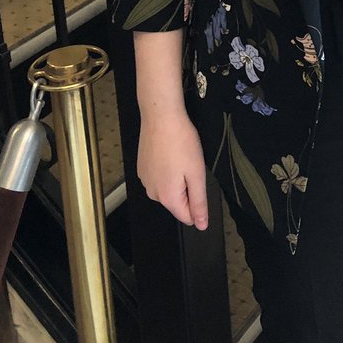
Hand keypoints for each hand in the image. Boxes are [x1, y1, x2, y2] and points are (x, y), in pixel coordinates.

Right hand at [137, 108, 208, 229]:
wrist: (160, 116)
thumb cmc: (181, 142)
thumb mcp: (197, 173)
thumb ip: (199, 202)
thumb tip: (201, 226)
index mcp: (167, 198)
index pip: (187, 217)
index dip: (198, 202)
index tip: (199, 180)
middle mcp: (153, 193)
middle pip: (177, 202)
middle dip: (187, 187)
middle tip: (190, 164)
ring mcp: (145, 180)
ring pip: (168, 188)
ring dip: (177, 177)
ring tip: (179, 155)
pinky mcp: (142, 168)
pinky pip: (159, 176)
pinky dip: (166, 168)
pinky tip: (169, 152)